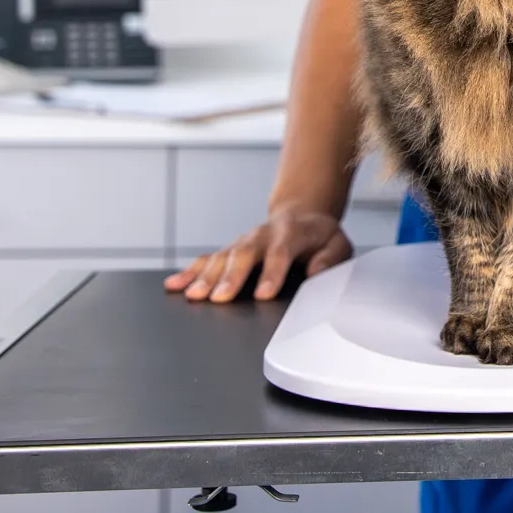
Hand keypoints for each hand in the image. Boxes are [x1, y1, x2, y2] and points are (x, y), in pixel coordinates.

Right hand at [164, 206, 352, 301]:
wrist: (302, 215)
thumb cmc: (320, 236)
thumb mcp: (338, 243)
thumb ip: (331, 256)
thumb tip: (316, 271)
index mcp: (292, 232)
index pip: (281, 252)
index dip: (272, 273)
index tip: (264, 295)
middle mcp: (263, 235)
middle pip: (244, 253)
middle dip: (231, 276)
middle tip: (218, 298)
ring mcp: (243, 242)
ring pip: (222, 256)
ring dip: (206, 276)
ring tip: (194, 296)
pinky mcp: (230, 250)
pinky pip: (207, 259)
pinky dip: (189, 272)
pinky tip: (174, 285)